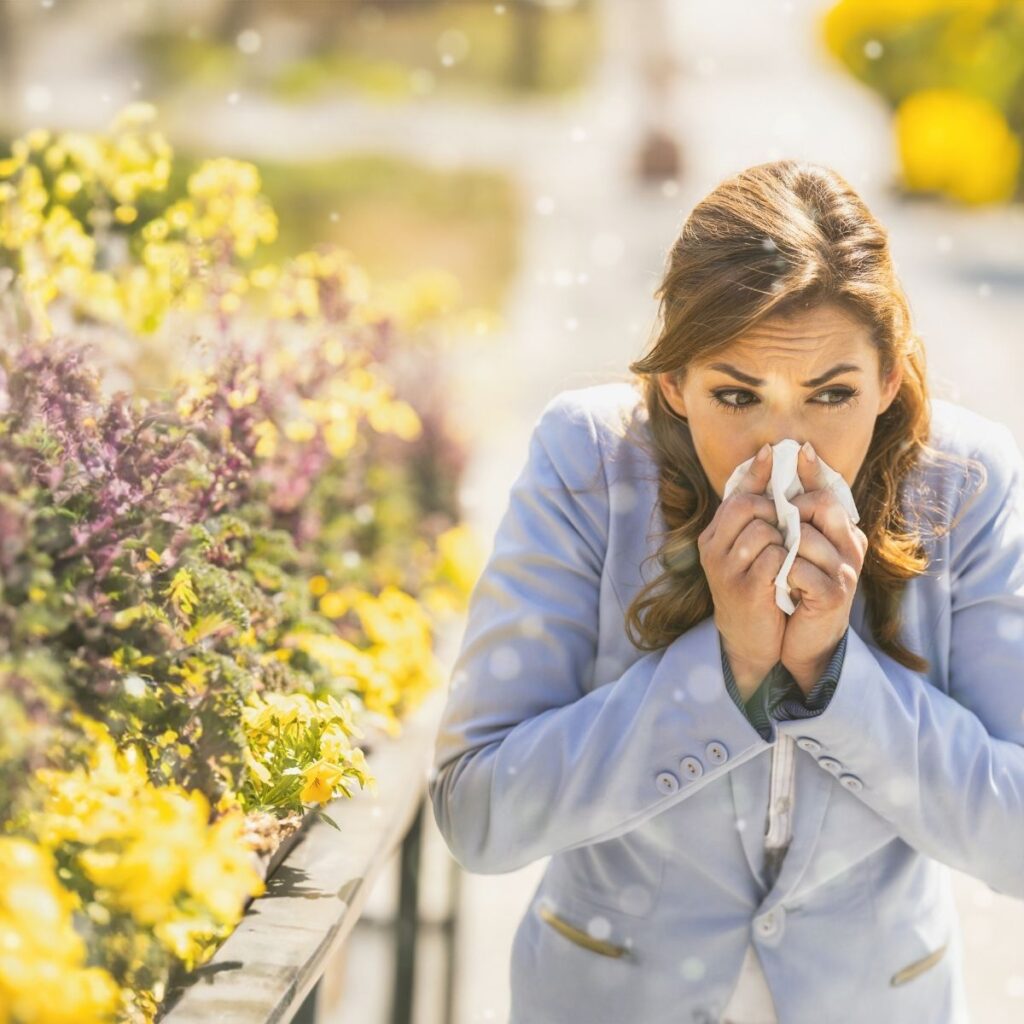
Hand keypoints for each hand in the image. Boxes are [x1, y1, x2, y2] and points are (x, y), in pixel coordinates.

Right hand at [698, 443, 788, 700]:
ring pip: (763, 530)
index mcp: (713, 537)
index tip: (772, 451)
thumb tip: (768, 463)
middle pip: (748, 506)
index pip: (734, 494)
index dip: (755, 472)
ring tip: (792, 551)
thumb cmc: (755, 589)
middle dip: (776, 510)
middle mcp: (713, 550)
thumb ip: (757, 517)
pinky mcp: (746, 589)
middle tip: (791, 525)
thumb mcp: (748, 552)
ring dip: (786, 538)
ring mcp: (726, 570)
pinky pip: (775, 557)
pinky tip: (793, 570)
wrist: (749, 641)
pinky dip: (790, 560)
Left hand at [779, 443, 867, 694]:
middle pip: (823, 507)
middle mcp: (849, 547)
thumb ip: (789, 519)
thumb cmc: (796, 590)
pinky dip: (784, 571)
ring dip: (782, 545)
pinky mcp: (833, 595)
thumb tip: (771, 474)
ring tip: (772, 557)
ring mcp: (845, 571)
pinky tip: (779, 580)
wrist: (804, 641)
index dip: (814, 472)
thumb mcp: (793, 551)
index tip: (799, 450)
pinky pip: (801, 569)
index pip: (830, 493)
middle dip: (791, 510)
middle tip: (771, 523)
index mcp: (841, 533)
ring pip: (807, 537)